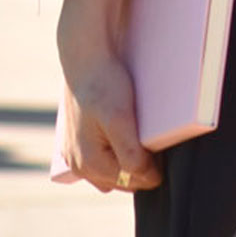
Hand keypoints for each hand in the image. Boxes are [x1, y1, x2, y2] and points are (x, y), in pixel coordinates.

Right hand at [55, 0, 161, 195]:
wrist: (84, 55)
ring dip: (127, 160)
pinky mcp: (76, 142)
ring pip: (112, 172)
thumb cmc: (103, 83)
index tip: (162, 146)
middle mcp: (78, 166)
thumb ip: (132, 154)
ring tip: (136, 133)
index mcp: (88, 164)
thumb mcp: (120, 119)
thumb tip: (148, 178)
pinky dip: (114, 152)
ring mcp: (74, 155)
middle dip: (140, 166)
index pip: (135, 181)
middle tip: (151, 137)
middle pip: (123, 180)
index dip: (154, 167)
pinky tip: (121, 131)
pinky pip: (102, 159)